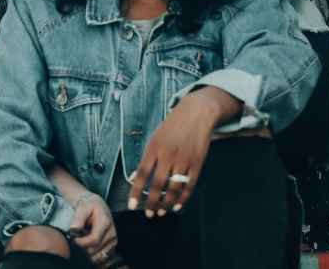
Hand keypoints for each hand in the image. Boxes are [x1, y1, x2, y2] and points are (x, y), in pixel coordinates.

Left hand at [70, 192, 117, 265]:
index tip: (74, 239)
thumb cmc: (89, 205)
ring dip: (88, 251)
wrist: (98, 205)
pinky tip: (89, 244)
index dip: (82, 242)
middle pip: (95, 250)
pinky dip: (93, 254)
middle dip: (83, 247)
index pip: (94, 240)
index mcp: (105, 222)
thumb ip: (78, 219)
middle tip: (79, 237)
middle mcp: (112, 233)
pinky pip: (101, 257)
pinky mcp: (112, 247)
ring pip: (98, 256)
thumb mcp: (82, 207)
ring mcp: (113, 241)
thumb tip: (73, 231)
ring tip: (85, 240)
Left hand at [128, 87, 241, 216]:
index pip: (141, 174)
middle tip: (149, 213)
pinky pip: (189, 185)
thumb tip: (134, 177)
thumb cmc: (171, 126)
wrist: (195, 114)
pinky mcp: (197, 164)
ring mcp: (183, 160)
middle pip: (157, 185)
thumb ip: (146, 158)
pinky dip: (183, 198)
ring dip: (167, 203)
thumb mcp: (154, 137)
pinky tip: (177, 205)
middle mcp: (167, 155)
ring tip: (161, 212)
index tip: (131, 205)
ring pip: (174, 188)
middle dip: (152, 202)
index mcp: (154, 147)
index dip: (136, 191)